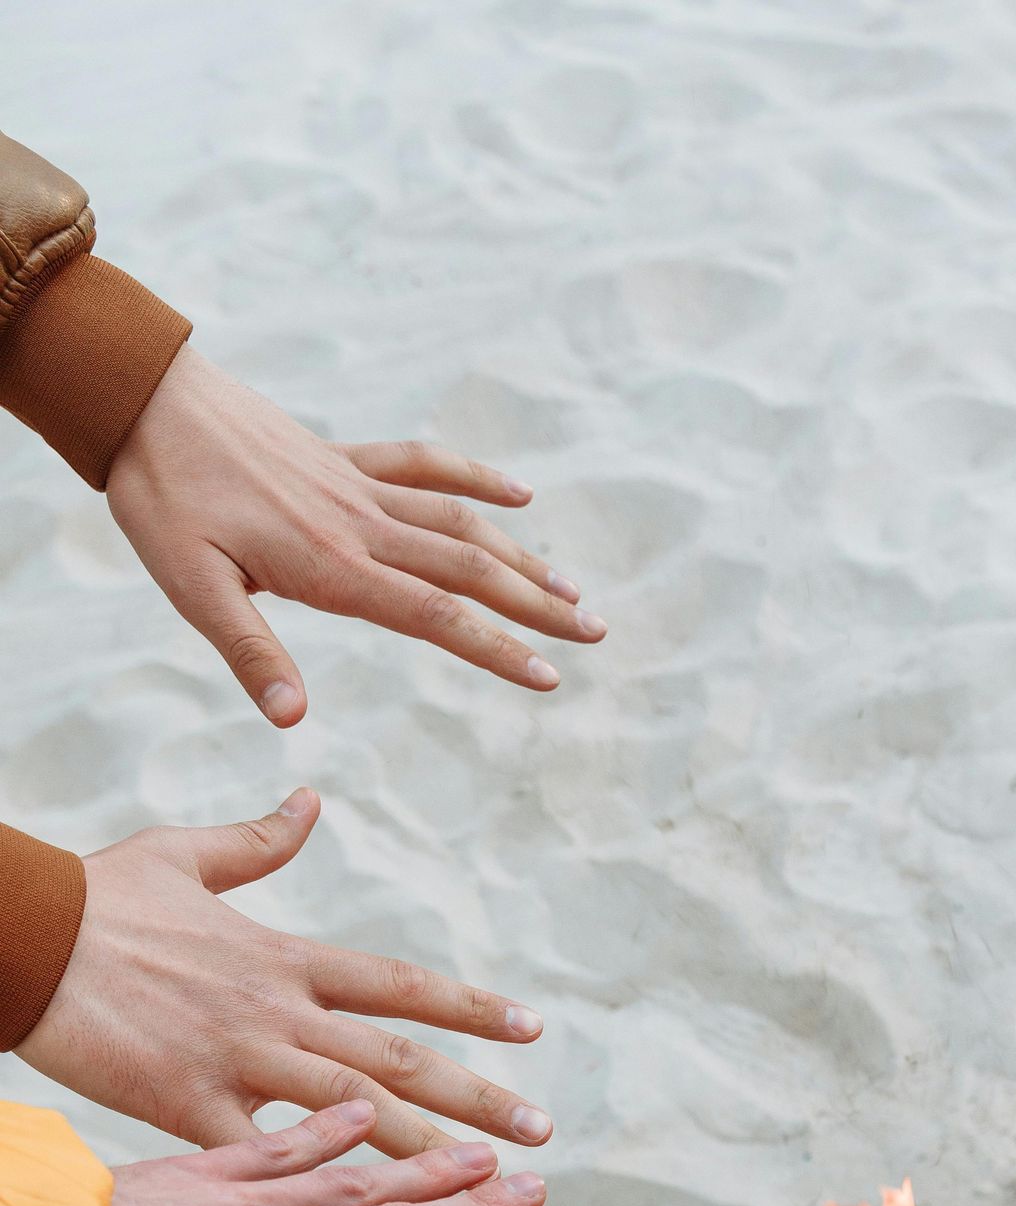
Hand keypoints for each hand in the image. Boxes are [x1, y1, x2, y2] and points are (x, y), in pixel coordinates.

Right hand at [21, 790, 548, 1157]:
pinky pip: (267, 1154)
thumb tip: (309, 799)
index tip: (530, 1029)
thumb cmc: (96, 894)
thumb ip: (257, 842)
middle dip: (477, 1098)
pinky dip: (319, 1184)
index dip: (472, 1008)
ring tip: (489, 1184)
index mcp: (286, 956)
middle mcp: (280, 1009)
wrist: (24, 934)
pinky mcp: (189, 1104)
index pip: (402, 985)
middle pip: (400, 1058)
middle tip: (541, 1135)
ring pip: (357, 1112)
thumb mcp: (184, 854)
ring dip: (429, 1150)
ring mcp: (240, 1058)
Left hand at [104, 348, 604, 723]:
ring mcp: (358, 488)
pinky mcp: (344, 460)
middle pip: (470, 569)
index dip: (497, 648)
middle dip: (538, 605)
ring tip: (574, 588)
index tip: (549, 676)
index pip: (435, 616)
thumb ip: (249, 650)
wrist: (140, 398)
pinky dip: (477, 478)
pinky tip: (520, 497)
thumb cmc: (161, 499)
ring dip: (523, 556)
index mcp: (332, 566)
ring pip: (461, 521)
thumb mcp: (191, 587)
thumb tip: (293, 719)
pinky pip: (426, 465)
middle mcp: (360, 525)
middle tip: (597, 632)